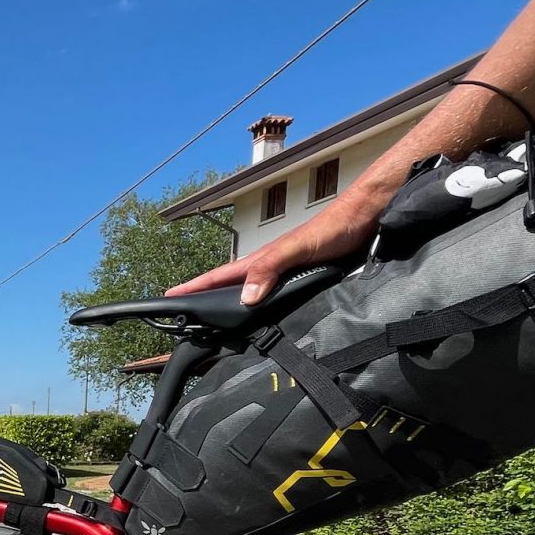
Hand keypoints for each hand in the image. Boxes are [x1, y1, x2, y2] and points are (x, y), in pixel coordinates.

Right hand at [167, 187, 385, 303]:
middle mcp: (268, 266)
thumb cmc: (333, 227)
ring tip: (215, 318)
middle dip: (204, 297)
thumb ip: (271, 268)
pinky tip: (260, 313)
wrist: (364, 216)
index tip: (170, 295)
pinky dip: (257, 304)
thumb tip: (245, 297)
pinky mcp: (300, 276)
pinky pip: (270, 293)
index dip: (194, 286)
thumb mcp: (299, 249)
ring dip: (230, 303)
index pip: (219, 276)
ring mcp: (283, 271)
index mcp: (261, 259)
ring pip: (249, 290)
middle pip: (229, 285)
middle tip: (186, 315)